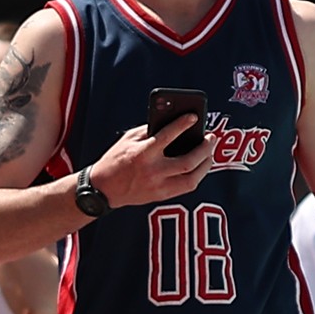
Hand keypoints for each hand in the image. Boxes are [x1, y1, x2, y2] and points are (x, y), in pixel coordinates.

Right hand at [85, 118, 212, 209]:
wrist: (103, 189)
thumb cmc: (115, 160)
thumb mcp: (127, 139)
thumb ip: (149, 130)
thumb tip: (173, 122)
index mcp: (143, 153)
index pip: (168, 136)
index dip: (183, 125)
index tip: (194, 117)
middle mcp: (153, 171)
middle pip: (188, 161)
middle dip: (204, 148)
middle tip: (211, 137)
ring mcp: (159, 186)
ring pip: (192, 178)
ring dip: (206, 164)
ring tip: (210, 153)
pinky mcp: (161, 196)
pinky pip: (187, 187)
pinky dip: (197, 175)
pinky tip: (201, 166)